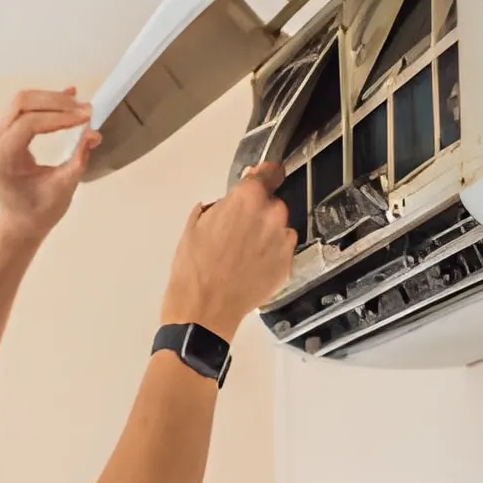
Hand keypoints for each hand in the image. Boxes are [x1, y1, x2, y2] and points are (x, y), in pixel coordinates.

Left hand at [0, 87, 99, 240]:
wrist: (20, 223)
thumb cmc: (40, 211)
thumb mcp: (63, 188)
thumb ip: (78, 159)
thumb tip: (94, 133)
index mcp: (4, 158)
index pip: (29, 123)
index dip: (59, 116)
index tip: (86, 117)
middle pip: (22, 104)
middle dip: (56, 102)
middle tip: (85, 110)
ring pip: (21, 102)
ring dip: (52, 100)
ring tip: (79, 106)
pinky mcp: (4, 134)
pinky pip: (23, 110)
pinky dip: (46, 103)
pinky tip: (68, 96)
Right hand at [161, 162, 296, 335]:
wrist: (204, 309)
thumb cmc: (194, 269)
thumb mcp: (195, 226)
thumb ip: (218, 206)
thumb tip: (227, 203)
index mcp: (247, 199)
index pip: (269, 173)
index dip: (264, 176)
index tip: (261, 178)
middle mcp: (271, 215)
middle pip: (272, 203)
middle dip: (259, 212)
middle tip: (238, 229)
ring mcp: (282, 241)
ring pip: (278, 227)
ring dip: (266, 233)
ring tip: (243, 252)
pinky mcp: (287, 264)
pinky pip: (282, 250)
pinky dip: (271, 253)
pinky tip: (251, 265)